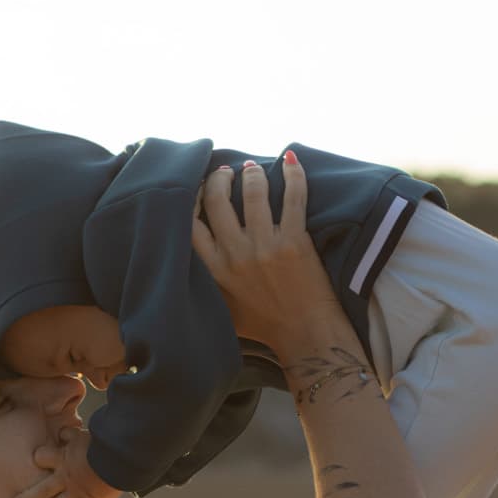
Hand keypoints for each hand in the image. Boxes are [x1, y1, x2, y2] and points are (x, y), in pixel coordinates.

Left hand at [12, 430, 115, 497]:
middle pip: (40, 491)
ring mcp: (75, 492)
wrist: (116, 458)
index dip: (39, 457)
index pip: (40, 457)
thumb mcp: (81, 434)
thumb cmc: (100, 443)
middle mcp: (64, 478)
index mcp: (60, 458)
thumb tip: (63, 434)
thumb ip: (70, 435)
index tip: (39, 458)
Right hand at [190, 153, 338, 349]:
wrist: (305, 336)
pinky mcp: (294, 241)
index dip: (192, 198)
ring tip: (254, 169)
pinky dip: (293, 174)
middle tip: (229, 173)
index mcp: (215, 270)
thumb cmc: (265, 326)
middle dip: (220, 178)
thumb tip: (191, 265)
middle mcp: (236, 255)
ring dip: (252, 172)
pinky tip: (290, 160)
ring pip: (252, 190)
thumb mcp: (222, 310)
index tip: (199, 188)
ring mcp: (265, 246)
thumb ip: (207, 285)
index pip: (191, 223)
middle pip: (217, 199)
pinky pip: (293, 196)